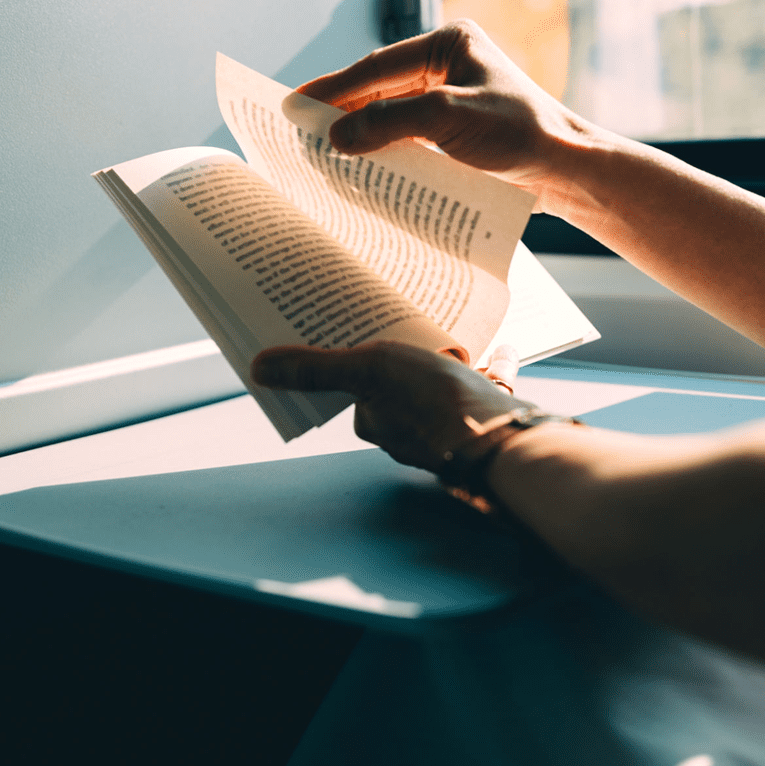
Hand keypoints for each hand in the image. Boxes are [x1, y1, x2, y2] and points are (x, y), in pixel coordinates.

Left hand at [251, 341, 526, 472]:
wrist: (497, 436)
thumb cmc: (430, 403)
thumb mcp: (365, 370)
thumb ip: (315, 369)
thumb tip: (260, 369)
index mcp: (378, 422)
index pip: (356, 390)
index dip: (354, 365)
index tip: (357, 339)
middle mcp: (412, 429)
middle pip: (401, 389)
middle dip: (403, 365)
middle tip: (403, 328)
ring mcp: (453, 423)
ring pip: (446, 389)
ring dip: (445, 365)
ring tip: (449, 334)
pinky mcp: (489, 415)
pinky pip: (489, 386)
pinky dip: (494, 367)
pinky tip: (503, 349)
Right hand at [297, 20, 595, 210]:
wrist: (568, 172)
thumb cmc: (522, 135)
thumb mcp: (448, 121)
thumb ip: (389, 123)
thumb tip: (337, 136)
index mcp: (448, 44)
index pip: (376, 67)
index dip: (333, 89)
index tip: (295, 107)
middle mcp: (447, 66)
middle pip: (379, 88)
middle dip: (341, 111)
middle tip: (298, 132)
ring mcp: (451, 99)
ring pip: (391, 114)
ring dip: (360, 134)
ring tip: (320, 152)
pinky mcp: (457, 132)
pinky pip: (408, 137)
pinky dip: (383, 151)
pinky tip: (361, 166)